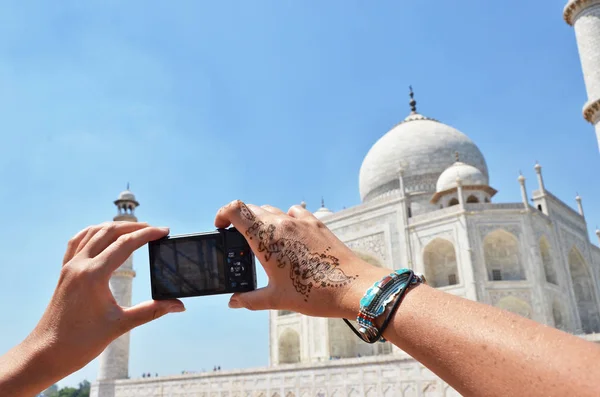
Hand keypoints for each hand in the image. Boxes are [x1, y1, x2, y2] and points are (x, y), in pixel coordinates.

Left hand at [26, 222, 184, 382]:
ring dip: (114, 227)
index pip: (125, 244)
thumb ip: (152, 311)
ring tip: (133, 229)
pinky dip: (93, 233)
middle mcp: (79, 265)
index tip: (164, 231)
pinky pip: (77, 242)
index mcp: (94, 275)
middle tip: (154, 229)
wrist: (46, 354)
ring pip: (92, 233)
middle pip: (109, 232)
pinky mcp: (64, 272)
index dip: (147, 235)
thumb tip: (179, 306)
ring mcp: (69, 267)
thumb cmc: (81, 342)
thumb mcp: (121, 325)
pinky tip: (102, 235)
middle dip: (133, 227)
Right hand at [215, 201, 385, 317]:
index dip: (223, 213)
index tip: (220, 227)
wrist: (354, 287)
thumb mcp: (277, 299)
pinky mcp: (317, 224)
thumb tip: (234, 301)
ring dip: (263, 220)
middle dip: (240, 220)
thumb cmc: (315, 294)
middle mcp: (282, 224)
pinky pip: (295, 213)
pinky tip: (290, 235)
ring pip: (273, 210)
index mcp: (266, 239)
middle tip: (238, 239)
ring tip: (264, 241)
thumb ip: (250, 299)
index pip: (236, 210)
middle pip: (253, 209)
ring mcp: (301, 222)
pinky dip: (286, 219)